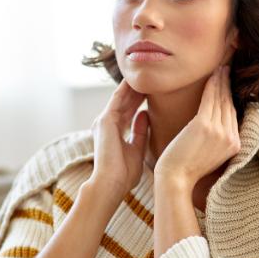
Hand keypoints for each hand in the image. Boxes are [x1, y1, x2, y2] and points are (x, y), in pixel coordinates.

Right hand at [88, 79, 149, 196]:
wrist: (110, 184)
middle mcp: (107, 124)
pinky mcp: (105, 120)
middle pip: (125, 101)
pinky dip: (126, 88)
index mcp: (114, 132)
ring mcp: (104, 121)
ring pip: (121, 97)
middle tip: (152, 76)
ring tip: (146, 72)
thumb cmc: (124, 175)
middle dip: (138, 90)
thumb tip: (145, 115)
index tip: (154, 91)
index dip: (140, 100)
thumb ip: (141, 133)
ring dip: (133, 86)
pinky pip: (118, 98)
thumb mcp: (137, 150)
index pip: (129, 111)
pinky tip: (136, 78)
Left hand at [154, 65, 240, 186]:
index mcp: (235, 145)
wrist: (175, 180)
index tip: (228, 82)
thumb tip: (214, 122)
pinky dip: (212, 84)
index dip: (230, 96)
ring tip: (220, 67)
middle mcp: (231, 138)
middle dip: (228, 84)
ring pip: (222, 99)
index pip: (233, 114)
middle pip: (230, 104)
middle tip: (226, 67)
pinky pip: (211, 98)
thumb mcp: (210, 154)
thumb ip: (216, 138)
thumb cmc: (186, 168)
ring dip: (221, 80)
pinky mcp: (205, 126)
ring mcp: (220, 131)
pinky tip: (212, 74)